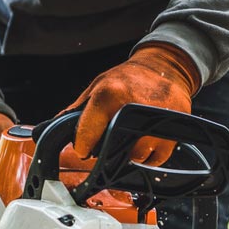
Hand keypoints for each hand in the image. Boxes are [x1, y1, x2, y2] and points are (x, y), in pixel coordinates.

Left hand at [61, 43, 200, 165]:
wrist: (166, 68)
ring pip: (136, 158)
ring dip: (129, 154)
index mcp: (110, 95)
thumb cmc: (129, 78)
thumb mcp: (98, 86)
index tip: (84, 148)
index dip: (83, 146)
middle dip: (107, 151)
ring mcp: (156, 122)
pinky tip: (146, 139)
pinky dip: (148, 156)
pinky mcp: (174, 132)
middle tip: (109, 140)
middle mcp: (134, 108)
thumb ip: (77, 110)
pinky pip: (155, 160)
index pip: (87, 137)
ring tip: (131, 136)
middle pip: (111, 151)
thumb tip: (54, 129)